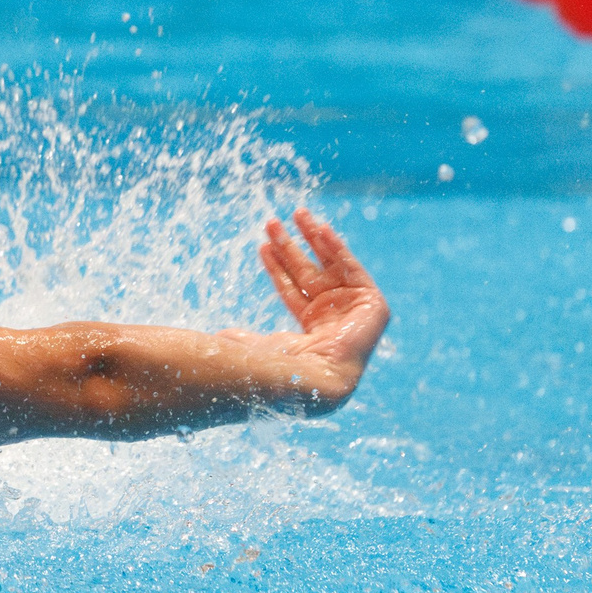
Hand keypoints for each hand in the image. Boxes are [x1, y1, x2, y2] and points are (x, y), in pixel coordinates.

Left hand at [228, 210, 390, 410]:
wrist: (318, 378)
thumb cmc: (288, 370)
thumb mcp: (260, 349)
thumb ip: (245, 339)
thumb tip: (220, 336)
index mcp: (310, 329)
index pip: (291, 290)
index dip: (277, 267)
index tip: (261, 245)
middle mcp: (332, 318)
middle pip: (309, 272)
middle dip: (291, 246)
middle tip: (272, 222)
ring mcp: (352, 310)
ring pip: (330, 265)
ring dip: (313, 238)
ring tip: (297, 213)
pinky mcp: (372, 305)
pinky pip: (352, 268)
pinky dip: (337, 247)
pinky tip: (321, 228)